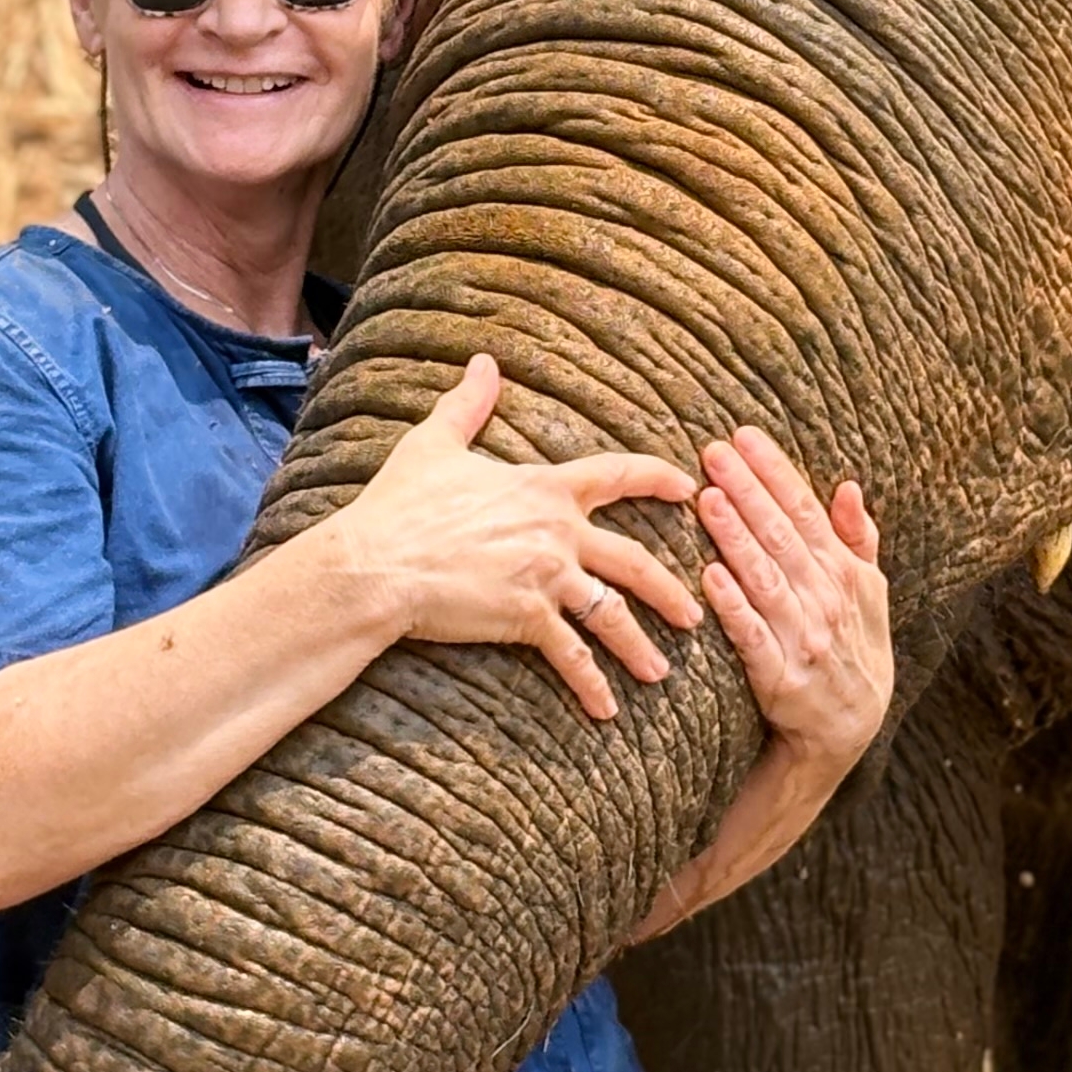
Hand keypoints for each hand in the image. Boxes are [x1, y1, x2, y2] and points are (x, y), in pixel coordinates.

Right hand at [330, 354, 703, 723]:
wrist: (377, 562)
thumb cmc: (400, 503)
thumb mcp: (435, 442)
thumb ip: (468, 403)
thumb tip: (482, 362)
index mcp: (544, 486)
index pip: (616, 475)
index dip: (656, 478)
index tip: (688, 486)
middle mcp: (557, 531)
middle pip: (633, 560)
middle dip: (669, 589)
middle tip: (695, 612)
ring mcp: (546, 576)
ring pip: (612, 613)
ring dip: (640, 645)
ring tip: (661, 672)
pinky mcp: (526, 617)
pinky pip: (571, 654)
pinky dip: (591, 684)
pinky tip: (606, 708)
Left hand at [692, 429, 890, 779]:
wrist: (847, 731)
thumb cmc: (853, 651)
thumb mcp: (870, 594)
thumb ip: (858, 539)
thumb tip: (847, 486)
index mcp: (844, 574)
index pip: (805, 511)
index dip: (774, 472)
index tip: (744, 436)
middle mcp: (826, 600)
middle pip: (780, 536)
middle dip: (746, 490)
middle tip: (713, 451)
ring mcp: (803, 639)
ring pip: (764, 578)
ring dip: (736, 536)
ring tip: (707, 497)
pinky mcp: (779, 678)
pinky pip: (752, 636)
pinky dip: (733, 606)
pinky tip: (710, 575)